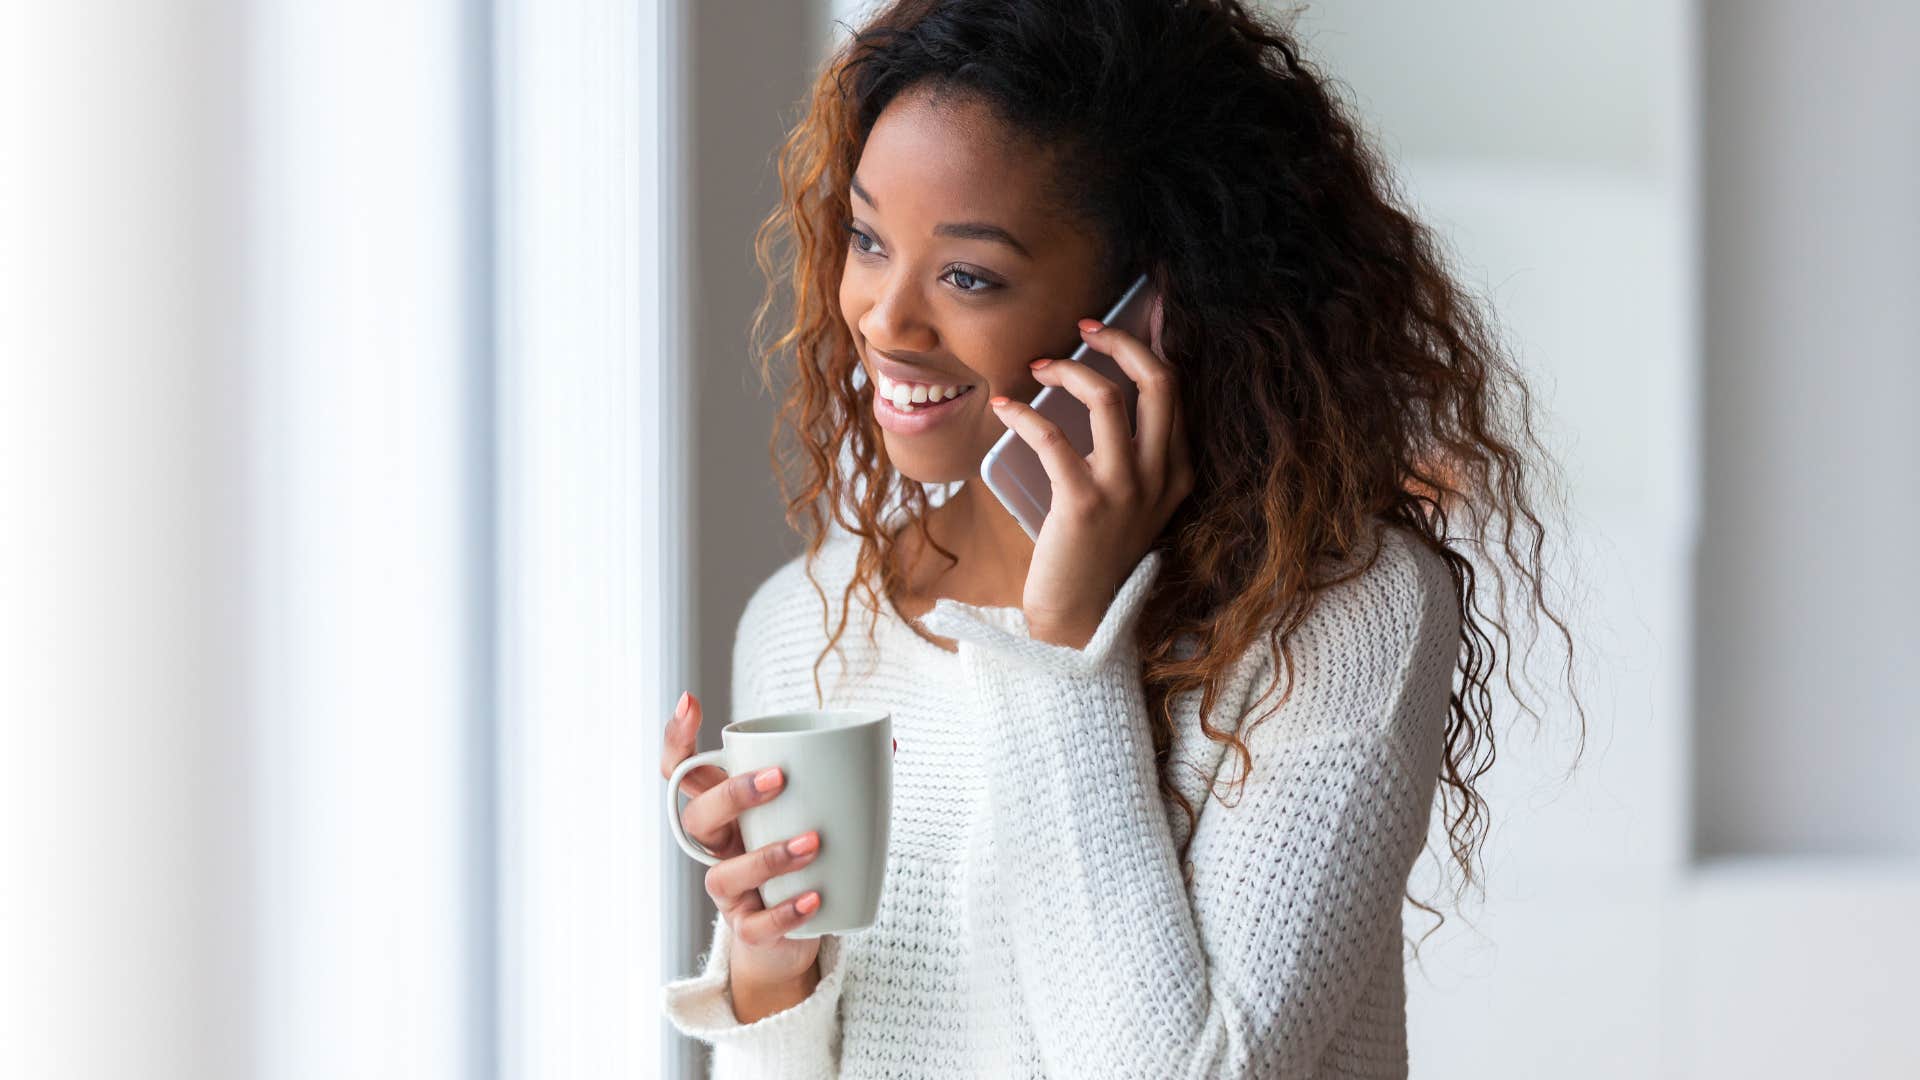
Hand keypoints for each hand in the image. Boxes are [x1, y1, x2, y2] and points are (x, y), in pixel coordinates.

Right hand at [660, 691, 824, 988]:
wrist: (794, 934)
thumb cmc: (802, 860)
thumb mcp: (810, 815)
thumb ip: (838, 781)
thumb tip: (887, 743)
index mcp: (727, 812)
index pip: (683, 771)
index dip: (678, 737)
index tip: (691, 700)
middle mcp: (718, 850)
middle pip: (696, 818)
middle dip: (732, 794)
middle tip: (779, 778)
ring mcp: (729, 893)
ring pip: (722, 876)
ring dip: (767, 856)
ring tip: (813, 841)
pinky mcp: (749, 932)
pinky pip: (755, 926)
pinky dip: (785, 911)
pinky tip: (815, 897)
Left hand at [987, 295, 1194, 647]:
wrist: (1078, 621)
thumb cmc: (1093, 556)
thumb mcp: (1129, 504)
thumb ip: (1126, 456)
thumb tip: (1094, 392)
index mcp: (1179, 473)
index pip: (1177, 389)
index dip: (1155, 341)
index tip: (1137, 310)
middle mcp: (1161, 477)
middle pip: (1158, 381)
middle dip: (1122, 339)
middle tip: (1087, 326)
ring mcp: (1126, 490)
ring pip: (1109, 398)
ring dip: (1070, 370)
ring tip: (1039, 365)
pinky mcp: (1083, 505)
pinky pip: (1054, 438)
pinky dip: (1025, 413)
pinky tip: (1006, 407)